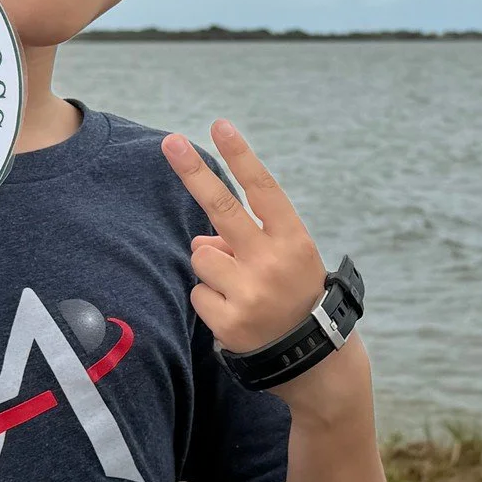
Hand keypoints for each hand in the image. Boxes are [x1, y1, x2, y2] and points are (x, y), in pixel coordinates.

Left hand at [163, 119, 326, 356]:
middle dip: (194, 173)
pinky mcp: (230, 320)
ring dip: (213, 269)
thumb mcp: (288, 257)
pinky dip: (211, 299)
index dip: (241, 156)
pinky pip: (197, 292)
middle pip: (222, 209)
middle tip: (170, 142)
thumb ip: (249, 238)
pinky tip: (236, 312)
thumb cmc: (295, 291)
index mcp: (292, 239)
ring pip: (201, 256)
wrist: (310, 356)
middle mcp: (272, 261)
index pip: (262, 189)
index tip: (220, 125)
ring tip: (241, 288)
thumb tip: (200, 240)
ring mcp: (250, 291)